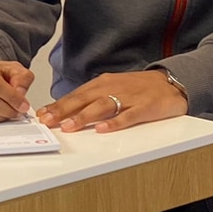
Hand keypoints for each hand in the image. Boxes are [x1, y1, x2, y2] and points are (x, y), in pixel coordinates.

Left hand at [39, 71, 186, 132]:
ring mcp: (129, 97)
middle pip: (84, 99)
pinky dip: (115, 123)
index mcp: (102, 84)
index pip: (75, 95)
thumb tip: (65, 112)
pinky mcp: (145, 107)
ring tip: (69, 127)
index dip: (57, 105)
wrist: (171, 82)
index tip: (41, 115)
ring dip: (84, 117)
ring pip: (102, 106)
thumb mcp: (112, 88)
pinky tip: (103, 129)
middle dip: (63, 111)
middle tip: (48, 121)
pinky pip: (128, 116)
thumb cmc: (138, 87)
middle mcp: (112, 88)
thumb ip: (90, 99)